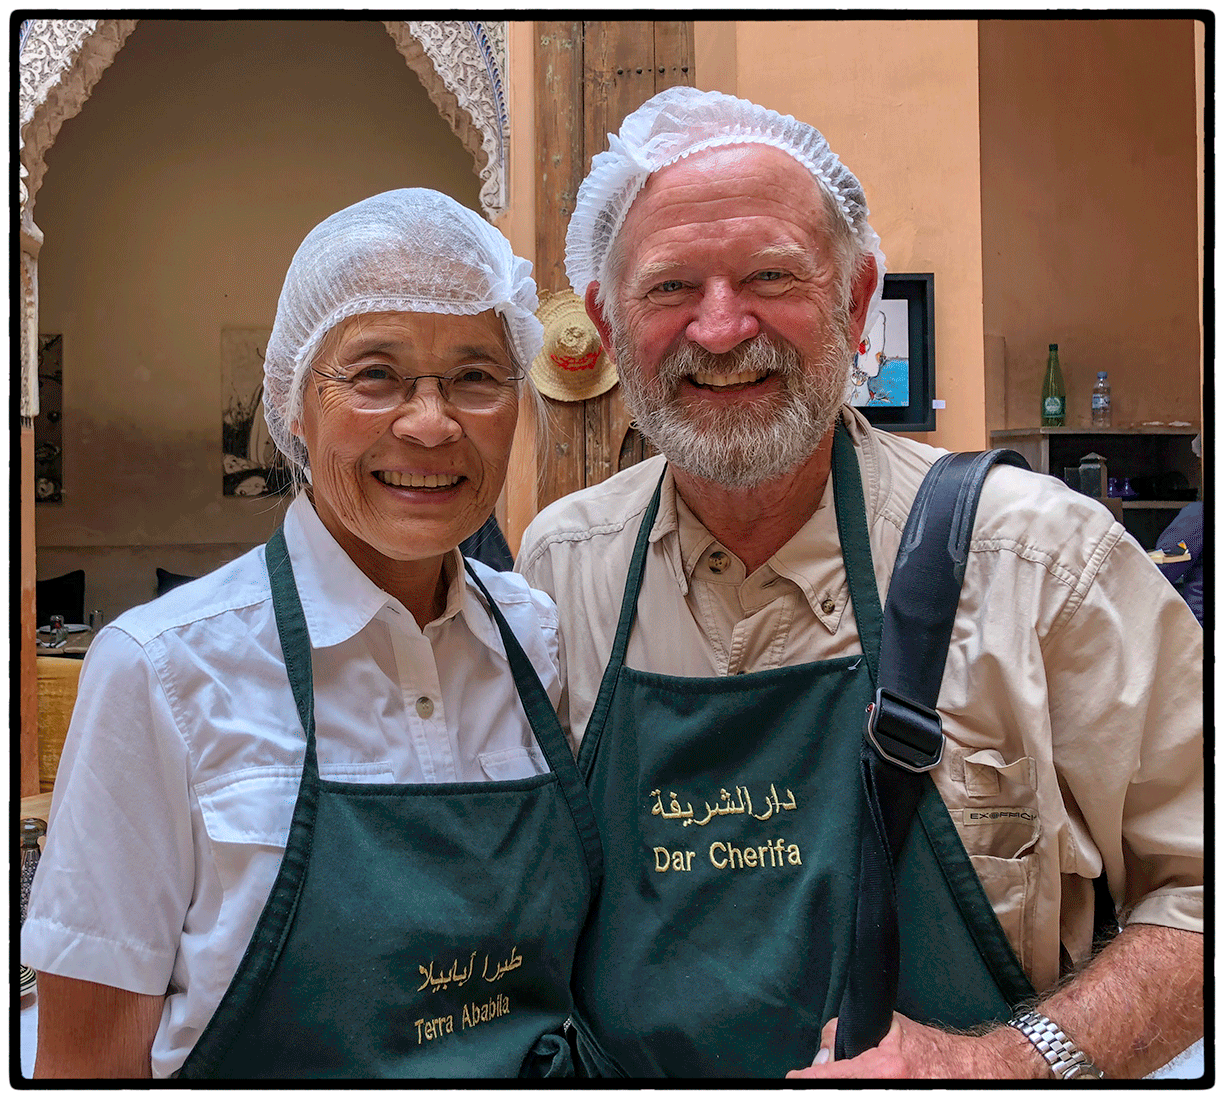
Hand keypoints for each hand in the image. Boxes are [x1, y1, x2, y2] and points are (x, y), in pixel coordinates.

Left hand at [784, 1014, 1044, 1079]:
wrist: (980, 1071)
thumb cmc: (936, 1051)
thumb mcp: (894, 1029)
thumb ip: (856, 1033)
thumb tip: (827, 1046)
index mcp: (885, 1069)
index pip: (831, 1077)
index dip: (806, 1079)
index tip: (793, 1080)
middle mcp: (891, 1088)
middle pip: (841, 1086)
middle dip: (826, 1080)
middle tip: (818, 1078)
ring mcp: (900, 1096)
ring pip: (854, 1090)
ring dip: (847, 1083)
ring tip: (850, 1076)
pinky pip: (873, 1093)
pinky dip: (865, 1086)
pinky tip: (871, 1080)